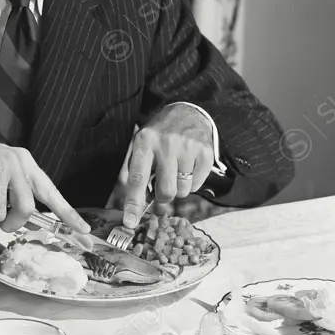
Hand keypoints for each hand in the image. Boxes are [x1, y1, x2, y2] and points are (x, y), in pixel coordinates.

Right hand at [0, 131, 90, 234]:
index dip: (68, 213)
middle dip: (12, 223)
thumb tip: (26, 221)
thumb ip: (16, 191)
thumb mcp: (1, 173)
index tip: (85, 230)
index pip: (50, 192)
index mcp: (24, 163)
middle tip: (0, 222)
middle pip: (26, 209)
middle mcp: (14, 162)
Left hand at [122, 105, 213, 228]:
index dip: (133, 203)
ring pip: (182, 191)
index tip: (130, 222)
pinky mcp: (205, 153)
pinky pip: (197, 185)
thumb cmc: (160, 133)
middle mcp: (166, 144)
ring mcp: (188, 148)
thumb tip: (129, 195)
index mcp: (145, 141)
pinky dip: (192, 181)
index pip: (137, 178)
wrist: (188, 112)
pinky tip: (188, 164)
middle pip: (165, 191)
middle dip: (163, 195)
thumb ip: (131, 167)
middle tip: (163, 185)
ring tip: (177, 168)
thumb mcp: (141, 142)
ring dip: (179, 186)